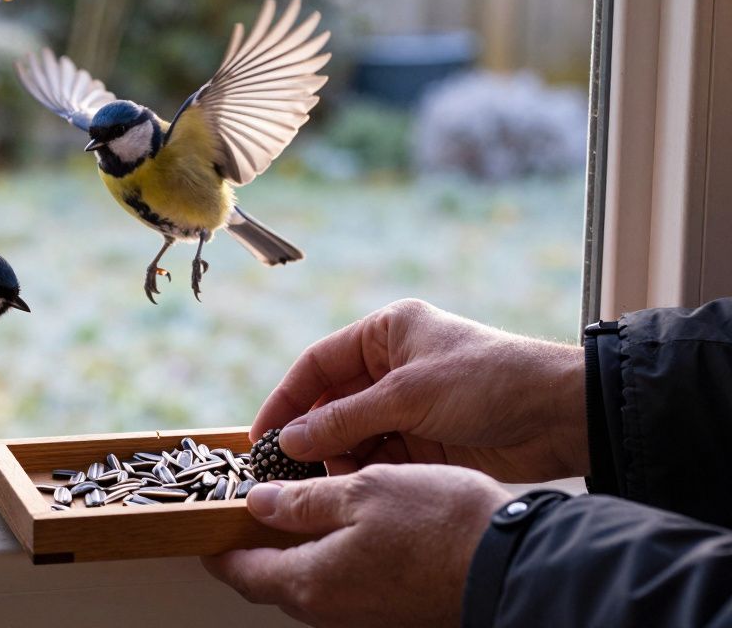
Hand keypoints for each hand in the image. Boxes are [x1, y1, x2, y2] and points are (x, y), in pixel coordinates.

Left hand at [203, 464, 510, 627]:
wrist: (513, 565)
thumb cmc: (439, 524)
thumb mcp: (361, 492)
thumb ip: (302, 502)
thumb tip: (257, 504)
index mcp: (312, 582)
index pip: (243, 573)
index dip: (220, 549)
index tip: (207, 530)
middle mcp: (330, 610)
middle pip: (272, 584)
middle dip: (254, 551)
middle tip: (247, 515)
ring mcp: (362, 616)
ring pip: (309, 586)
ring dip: (295, 554)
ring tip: (294, 512)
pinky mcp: (389, 613)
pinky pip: (343, 588)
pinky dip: (330, 560)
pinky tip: (344, 529)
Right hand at [253, 299, 585, 482]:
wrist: (560, 415)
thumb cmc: (489, 379)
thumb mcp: (408, 395)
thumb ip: (345, 419)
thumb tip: (292, 441)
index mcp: (386, 333)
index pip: (318, 365)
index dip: (286, 399)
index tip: (262, 435)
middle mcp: (392, 367)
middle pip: (331, 403)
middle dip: (310, 436)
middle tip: (286, 470)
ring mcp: (408, 405)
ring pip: (352, 435)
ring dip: (337, 458)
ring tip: (323, 484)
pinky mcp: (425, 440)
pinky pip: (379, 456)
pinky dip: (364, 472)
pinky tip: (353, 488)